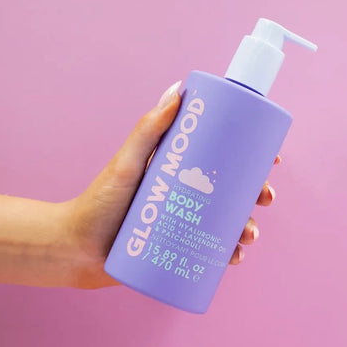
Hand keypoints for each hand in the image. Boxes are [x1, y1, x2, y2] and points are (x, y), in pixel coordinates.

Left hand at [63, 81, 280, 288]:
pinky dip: (229, 254)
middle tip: (265, 199)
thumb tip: (178, 89)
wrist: (75, 251)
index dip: (251, 159)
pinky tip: (235, 257)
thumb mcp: (127, 163)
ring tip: (248, 236)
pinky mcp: (178, 250)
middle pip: (232, 192)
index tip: (271, 159)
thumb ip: (149, 129)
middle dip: (256, 195)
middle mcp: (186, 196)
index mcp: (179, 172)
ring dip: (247, 227)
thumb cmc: (98, 202)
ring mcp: (184, 224)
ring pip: (227, 223)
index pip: (221, 160)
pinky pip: (212, 252)